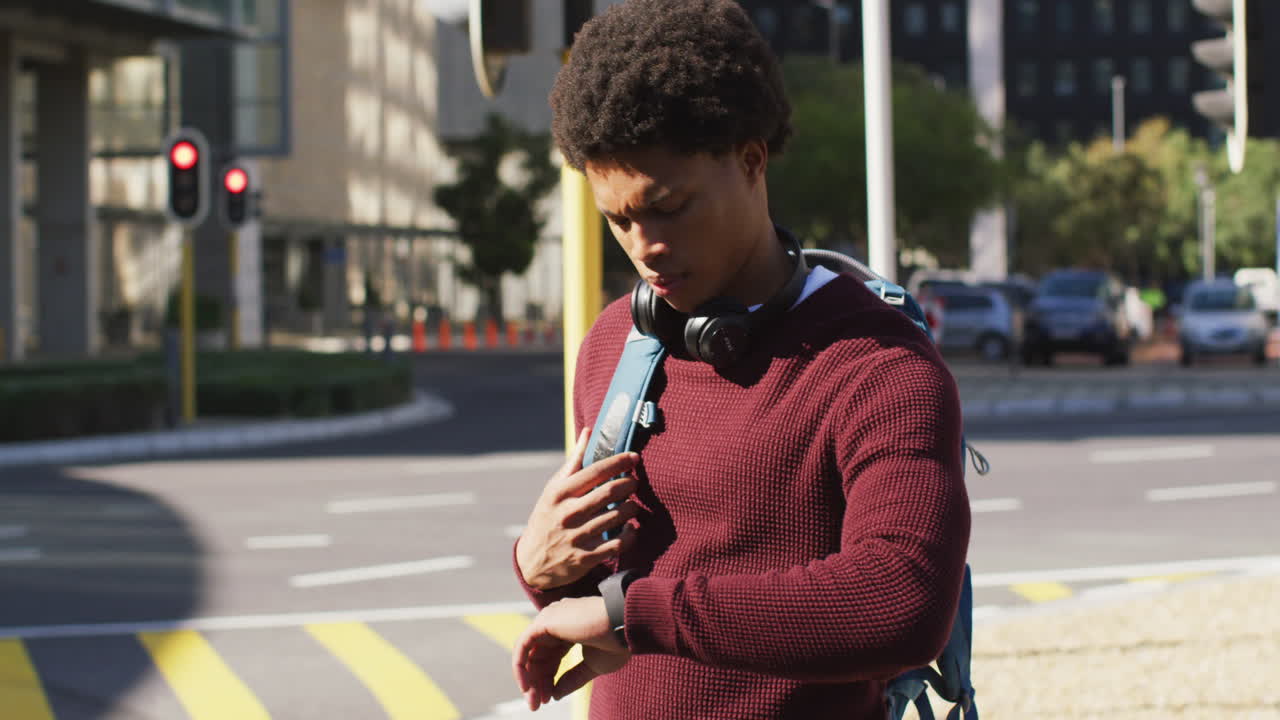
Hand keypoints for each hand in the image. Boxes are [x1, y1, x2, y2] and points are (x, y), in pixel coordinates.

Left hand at [512, 596, 630, 710]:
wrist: (624, 625)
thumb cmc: (617, 642)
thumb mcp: (593, 666)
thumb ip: (572, 678)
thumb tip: (554, 694)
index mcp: (569, 628)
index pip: (550, 656)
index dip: (548, 679)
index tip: (549, 699)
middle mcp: (556, 620)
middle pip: (537, 655)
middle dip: (536, 682)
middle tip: (536, 705)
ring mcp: (549, 619)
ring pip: (528, 652)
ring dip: (529, 678)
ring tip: (534, 700)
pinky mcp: (543, 622)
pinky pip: (522, 646)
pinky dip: (521, 667)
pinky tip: (527, 686)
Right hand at [516, 428, 641, 589]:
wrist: (532, 562)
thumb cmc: (548, 517)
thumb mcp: (553, 489)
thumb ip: (574, 462)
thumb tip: (588, 432)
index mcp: (560, 493)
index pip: (596, 471)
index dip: (619, 462)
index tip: (634, 457)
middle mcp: (568, 513)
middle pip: (610, 492)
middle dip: (629, 484)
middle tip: (634, 483)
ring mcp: (577, 536)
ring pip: (617, 517)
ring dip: (632, 508)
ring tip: (633, 504)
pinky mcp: (586, 558)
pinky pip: (618, 544)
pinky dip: (630, 535)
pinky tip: (631, 528)